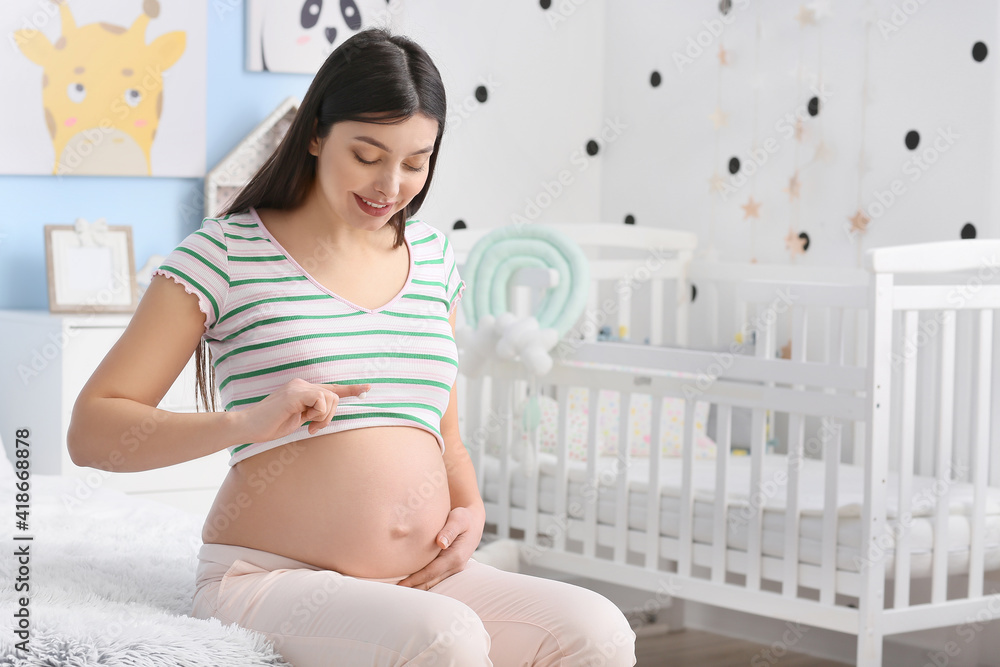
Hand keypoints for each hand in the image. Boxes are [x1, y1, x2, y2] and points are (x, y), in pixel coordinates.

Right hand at [233, 378, 370, 443]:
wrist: (248, 427)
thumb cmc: (271, 425)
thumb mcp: (298, 418)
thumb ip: (313, 412)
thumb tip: (328, 412)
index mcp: (303, 389)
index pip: (331, 388)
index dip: (351, 389)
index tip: (367, 388)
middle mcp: (302, 383)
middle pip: (334, 396)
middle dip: (330, 416)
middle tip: (314, 428)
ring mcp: (298, 387)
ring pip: (330, 398)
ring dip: (323, 417)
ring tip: (308, 425)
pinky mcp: (295, 393)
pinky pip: (321, 400)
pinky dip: (318, 413)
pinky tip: (304, 420)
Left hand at [396, 506, 483, 589]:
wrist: (474, 523)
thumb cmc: (464, 518)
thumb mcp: (459, 519)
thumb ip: (450, 530)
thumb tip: (441, 543)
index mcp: (456, 557)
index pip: (432, 572)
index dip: (416, 579)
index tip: (401, 584)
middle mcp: (456, 567)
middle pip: (431, 582)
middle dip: (414, 589)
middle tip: (395, 593)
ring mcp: (454, 570)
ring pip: (433, 584)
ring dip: (418, 589)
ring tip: (400, 592)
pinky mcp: (450, 569)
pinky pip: (435, 579)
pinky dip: (423, 584)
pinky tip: (411, 586)